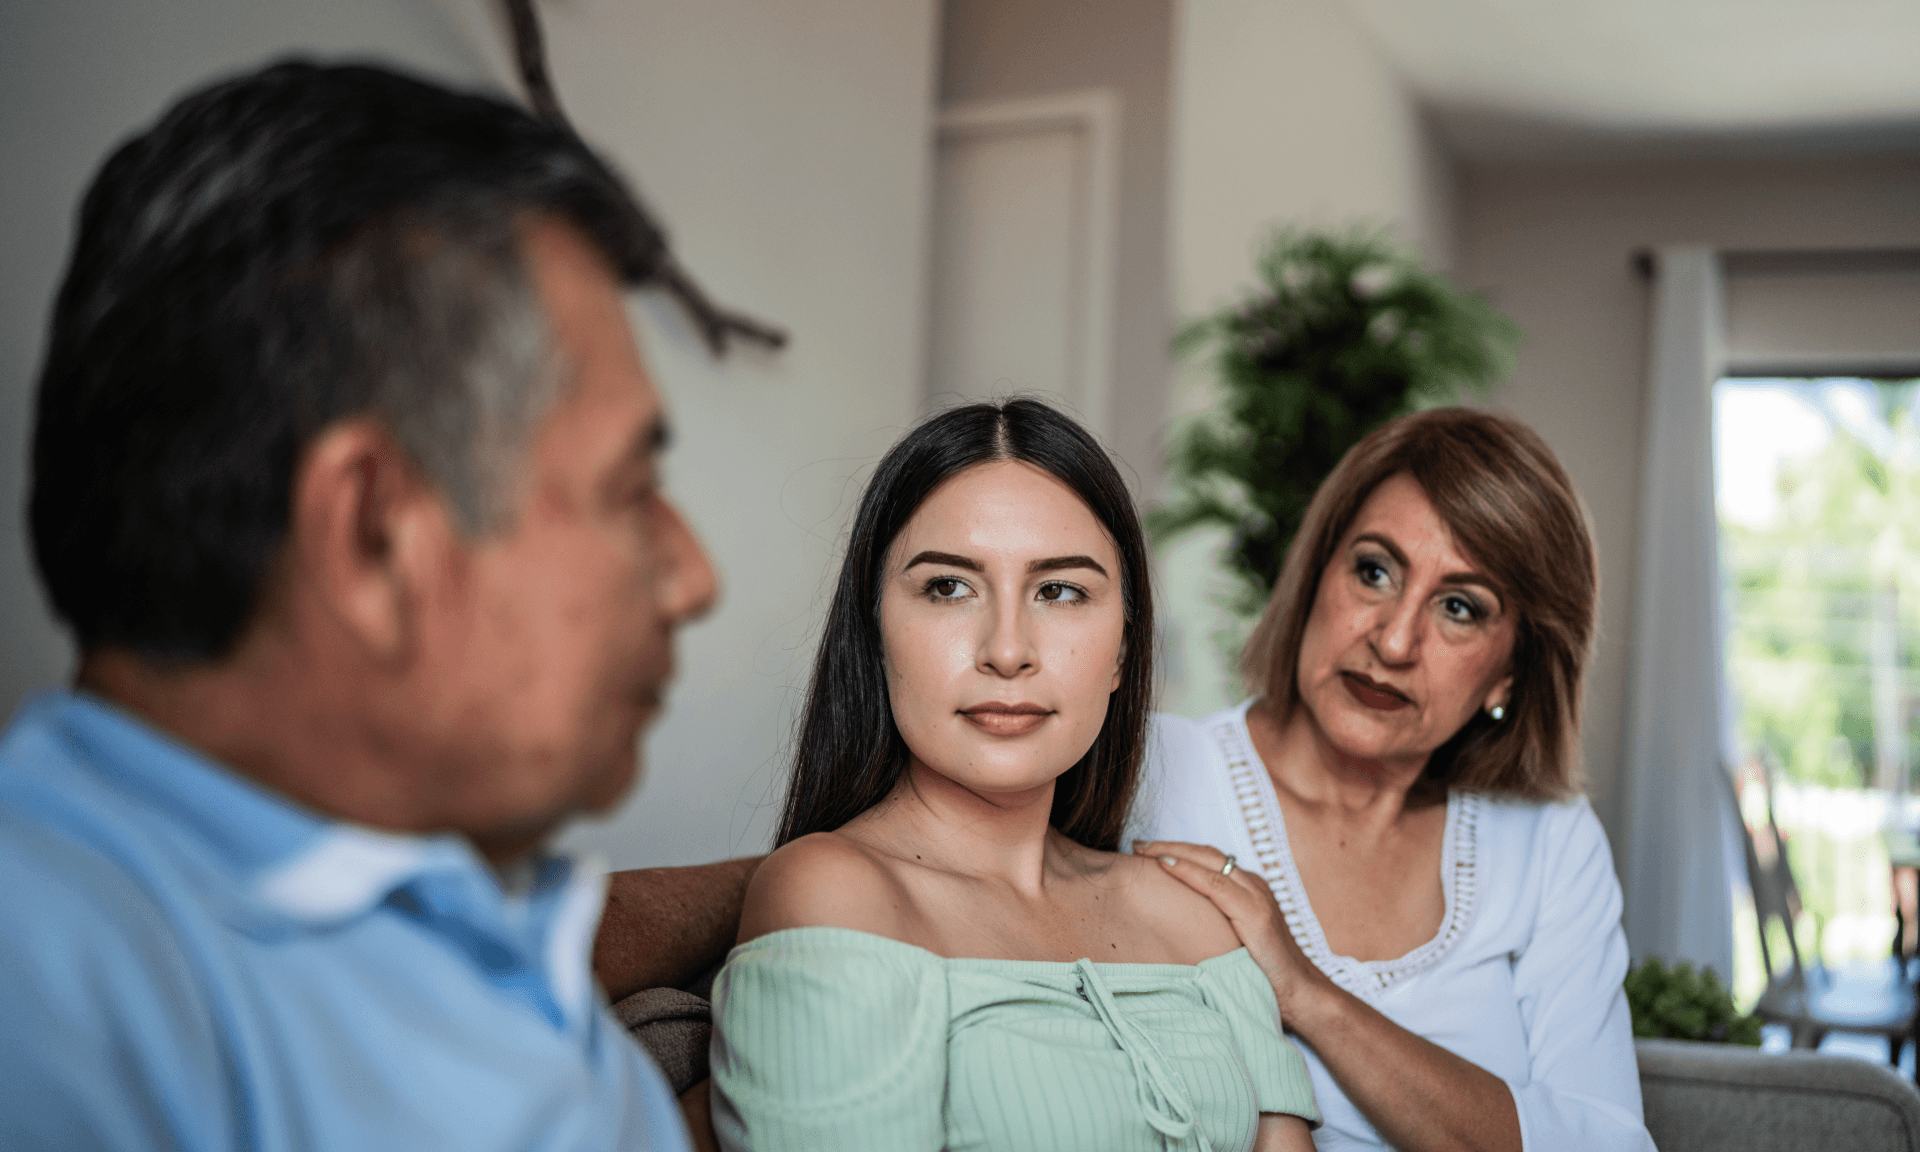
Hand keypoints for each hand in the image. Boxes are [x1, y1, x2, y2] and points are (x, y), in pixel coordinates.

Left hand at [1135, 839, 1332, 1020]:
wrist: (1301, 994)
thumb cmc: (1264, 974)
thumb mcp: (1232, 941)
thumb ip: (1211, 925)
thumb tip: (1171, 924)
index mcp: (1248, 890)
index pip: (1208, 859)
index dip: (1176, 851)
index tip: (1145, 852)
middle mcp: (1253, 885)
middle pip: (1205, 853)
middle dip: (1168, 845)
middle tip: (1136, 845)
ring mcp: (1256, 896)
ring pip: (1208, 861)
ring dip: (1172, 851)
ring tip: (1142, 850)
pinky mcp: (1255, 913)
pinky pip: (1215, 884)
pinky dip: (1188, 871)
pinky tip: (1165, 865)